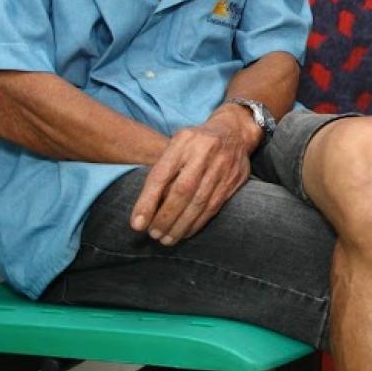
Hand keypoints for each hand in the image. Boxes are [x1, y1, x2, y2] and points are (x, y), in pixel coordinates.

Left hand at [129, 108, 254, 245]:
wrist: (235, 131)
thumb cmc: (195, 143)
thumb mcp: (176, 145)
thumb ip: (162, 170)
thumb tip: (143, 208)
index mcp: (184, 141)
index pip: (162, 175)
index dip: (148, 202)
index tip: (137, 224)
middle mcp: (205, 152)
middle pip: (182, 191)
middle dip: (165, 217)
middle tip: (153, 234)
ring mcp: (223, 166)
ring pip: (199, 203)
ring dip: (181, 225)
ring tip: (166, 239)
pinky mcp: (234, 179)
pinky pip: (214, 207)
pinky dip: (198, 223)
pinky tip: (186, 232)